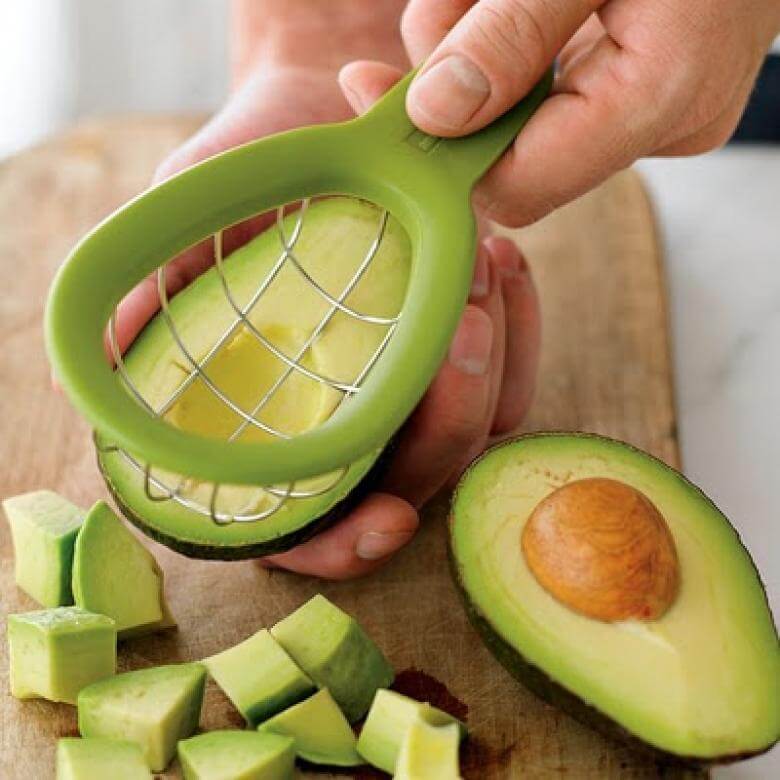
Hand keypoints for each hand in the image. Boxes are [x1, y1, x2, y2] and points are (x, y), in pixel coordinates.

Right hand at [115, 55, 540, 578]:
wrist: (313, 113)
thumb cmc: (244, 170)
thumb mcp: (192, 217)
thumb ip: (161, 286)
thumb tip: (116, 342)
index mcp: (275, 419)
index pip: (305, 523)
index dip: (342, 545)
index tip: (387, 522)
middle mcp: (347, 419)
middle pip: (412, 478)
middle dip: (448, 417)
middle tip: (462, 316)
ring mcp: (411, 390)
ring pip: (475, 434)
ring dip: (490, 368)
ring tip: (480, 260)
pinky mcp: (464, 353)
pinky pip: (515, 381)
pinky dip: (521, 333)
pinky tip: (501, 263)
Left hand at [357, 0, 779, 226]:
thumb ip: (510, 33)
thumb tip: (435, 114)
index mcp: (661, 94)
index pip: (518, 185)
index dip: (440, 154)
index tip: (376, 94)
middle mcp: (667, 124)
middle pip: (516, 155)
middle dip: (460, 89)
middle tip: (443, 12)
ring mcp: (662, 115)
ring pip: (529, 122)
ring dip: (484, 58)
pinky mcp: (650, 97)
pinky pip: (559, 97)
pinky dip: (520, 53)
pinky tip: (521, 4)